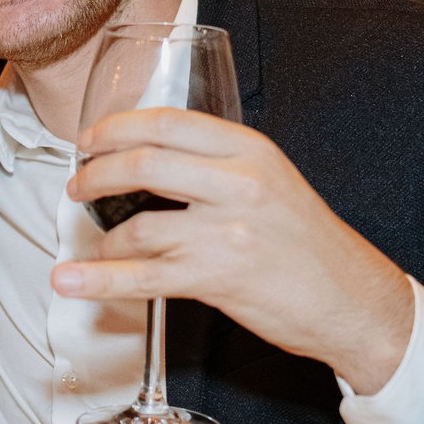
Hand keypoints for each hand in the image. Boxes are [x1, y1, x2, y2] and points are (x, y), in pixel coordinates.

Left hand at [58, 107, 417, 391]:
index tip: (90, 138)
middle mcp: (239, 184)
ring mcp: (227, 232)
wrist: (352, 300)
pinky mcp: (217, 278)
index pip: (168, 123)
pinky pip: (143, 276)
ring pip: (138, 224)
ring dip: (103, 236)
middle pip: (143, 164)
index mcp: (251, 151)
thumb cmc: (310, 244)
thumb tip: (154, 162)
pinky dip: (99, 279)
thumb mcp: (273, 181)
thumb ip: (220, 165)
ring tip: (92, 242)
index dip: (118, 128)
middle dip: (96, 173)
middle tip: (78, 185)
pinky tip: (71, 281)